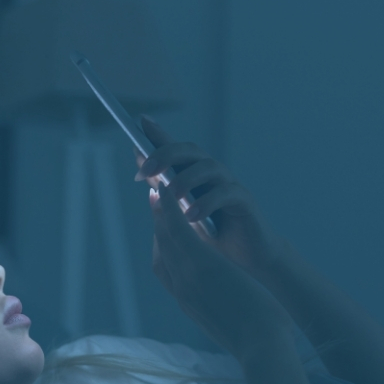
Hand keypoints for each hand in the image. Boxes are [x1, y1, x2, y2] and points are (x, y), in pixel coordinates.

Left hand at [135, 117, 286, 281]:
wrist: (244, 261)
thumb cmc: (210, 237)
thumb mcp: (180, 216)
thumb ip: (164, 192)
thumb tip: (142, 171)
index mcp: (193, 176)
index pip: (174, 149)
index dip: (158, 134)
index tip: (139, 121)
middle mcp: (211, 174)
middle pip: (191, 151)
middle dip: (165, 155)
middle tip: (146, 171)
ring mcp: (229, 185)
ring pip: (210, 167)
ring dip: (187, 179)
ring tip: (172, 197)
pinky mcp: (245, 202)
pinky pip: (227, 193)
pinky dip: (207, 203)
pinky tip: (191, 217)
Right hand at [149, 183, 292, 360]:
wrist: (261, 348)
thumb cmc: (255, 340)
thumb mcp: (230, 323)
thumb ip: (220, 308)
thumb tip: (229, 302)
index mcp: (188, 302)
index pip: (166, 269)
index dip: (161, 243)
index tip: (161, 227)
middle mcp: (181, 289)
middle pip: (161, 249)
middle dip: (156, 222)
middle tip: (154, 198)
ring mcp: (188, 277)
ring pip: (165, 237)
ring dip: (159, 210)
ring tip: (158, 187)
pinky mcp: (202, 266)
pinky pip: (179, 231)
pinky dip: (169, 209)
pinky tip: (168, 191)